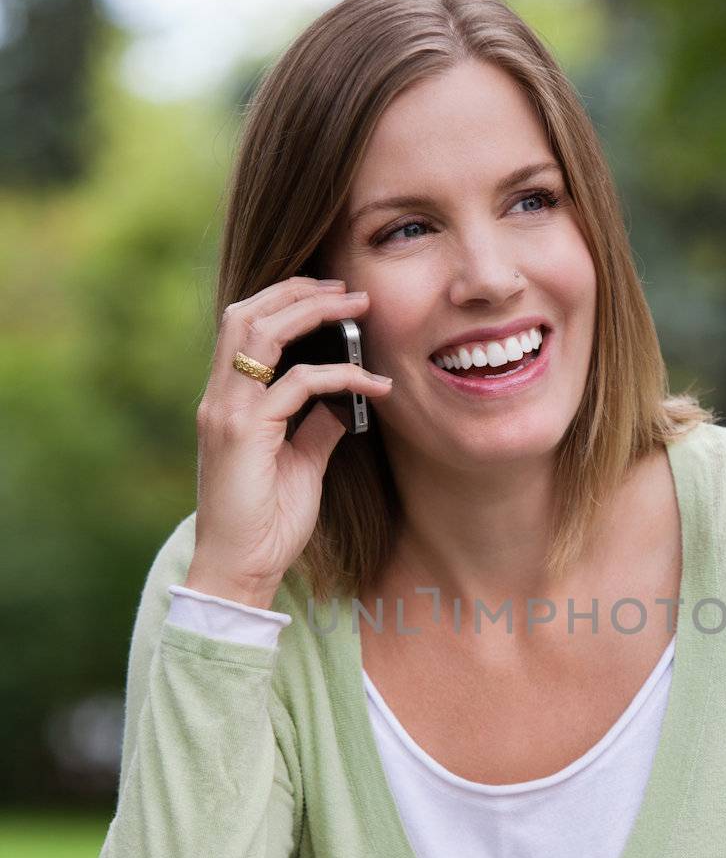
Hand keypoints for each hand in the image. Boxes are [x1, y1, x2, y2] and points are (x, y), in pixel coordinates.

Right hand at [188, 277, 391, 608]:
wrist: (240, 569)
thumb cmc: (266, 525)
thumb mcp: (300, 465)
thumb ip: (316, 428)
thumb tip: (343, 403)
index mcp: (227, 401)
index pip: (245, 326)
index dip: (285, 300)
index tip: (333, 296)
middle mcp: (219, 399)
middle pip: (246, 313)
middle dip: (297, 291)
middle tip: (348, 288)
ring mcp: (227, 412)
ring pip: (260, 331)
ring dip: (312, 312)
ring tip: (356, 307)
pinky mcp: (245, 433)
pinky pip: (297, 384)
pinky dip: (340, 376)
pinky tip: (373, 385)